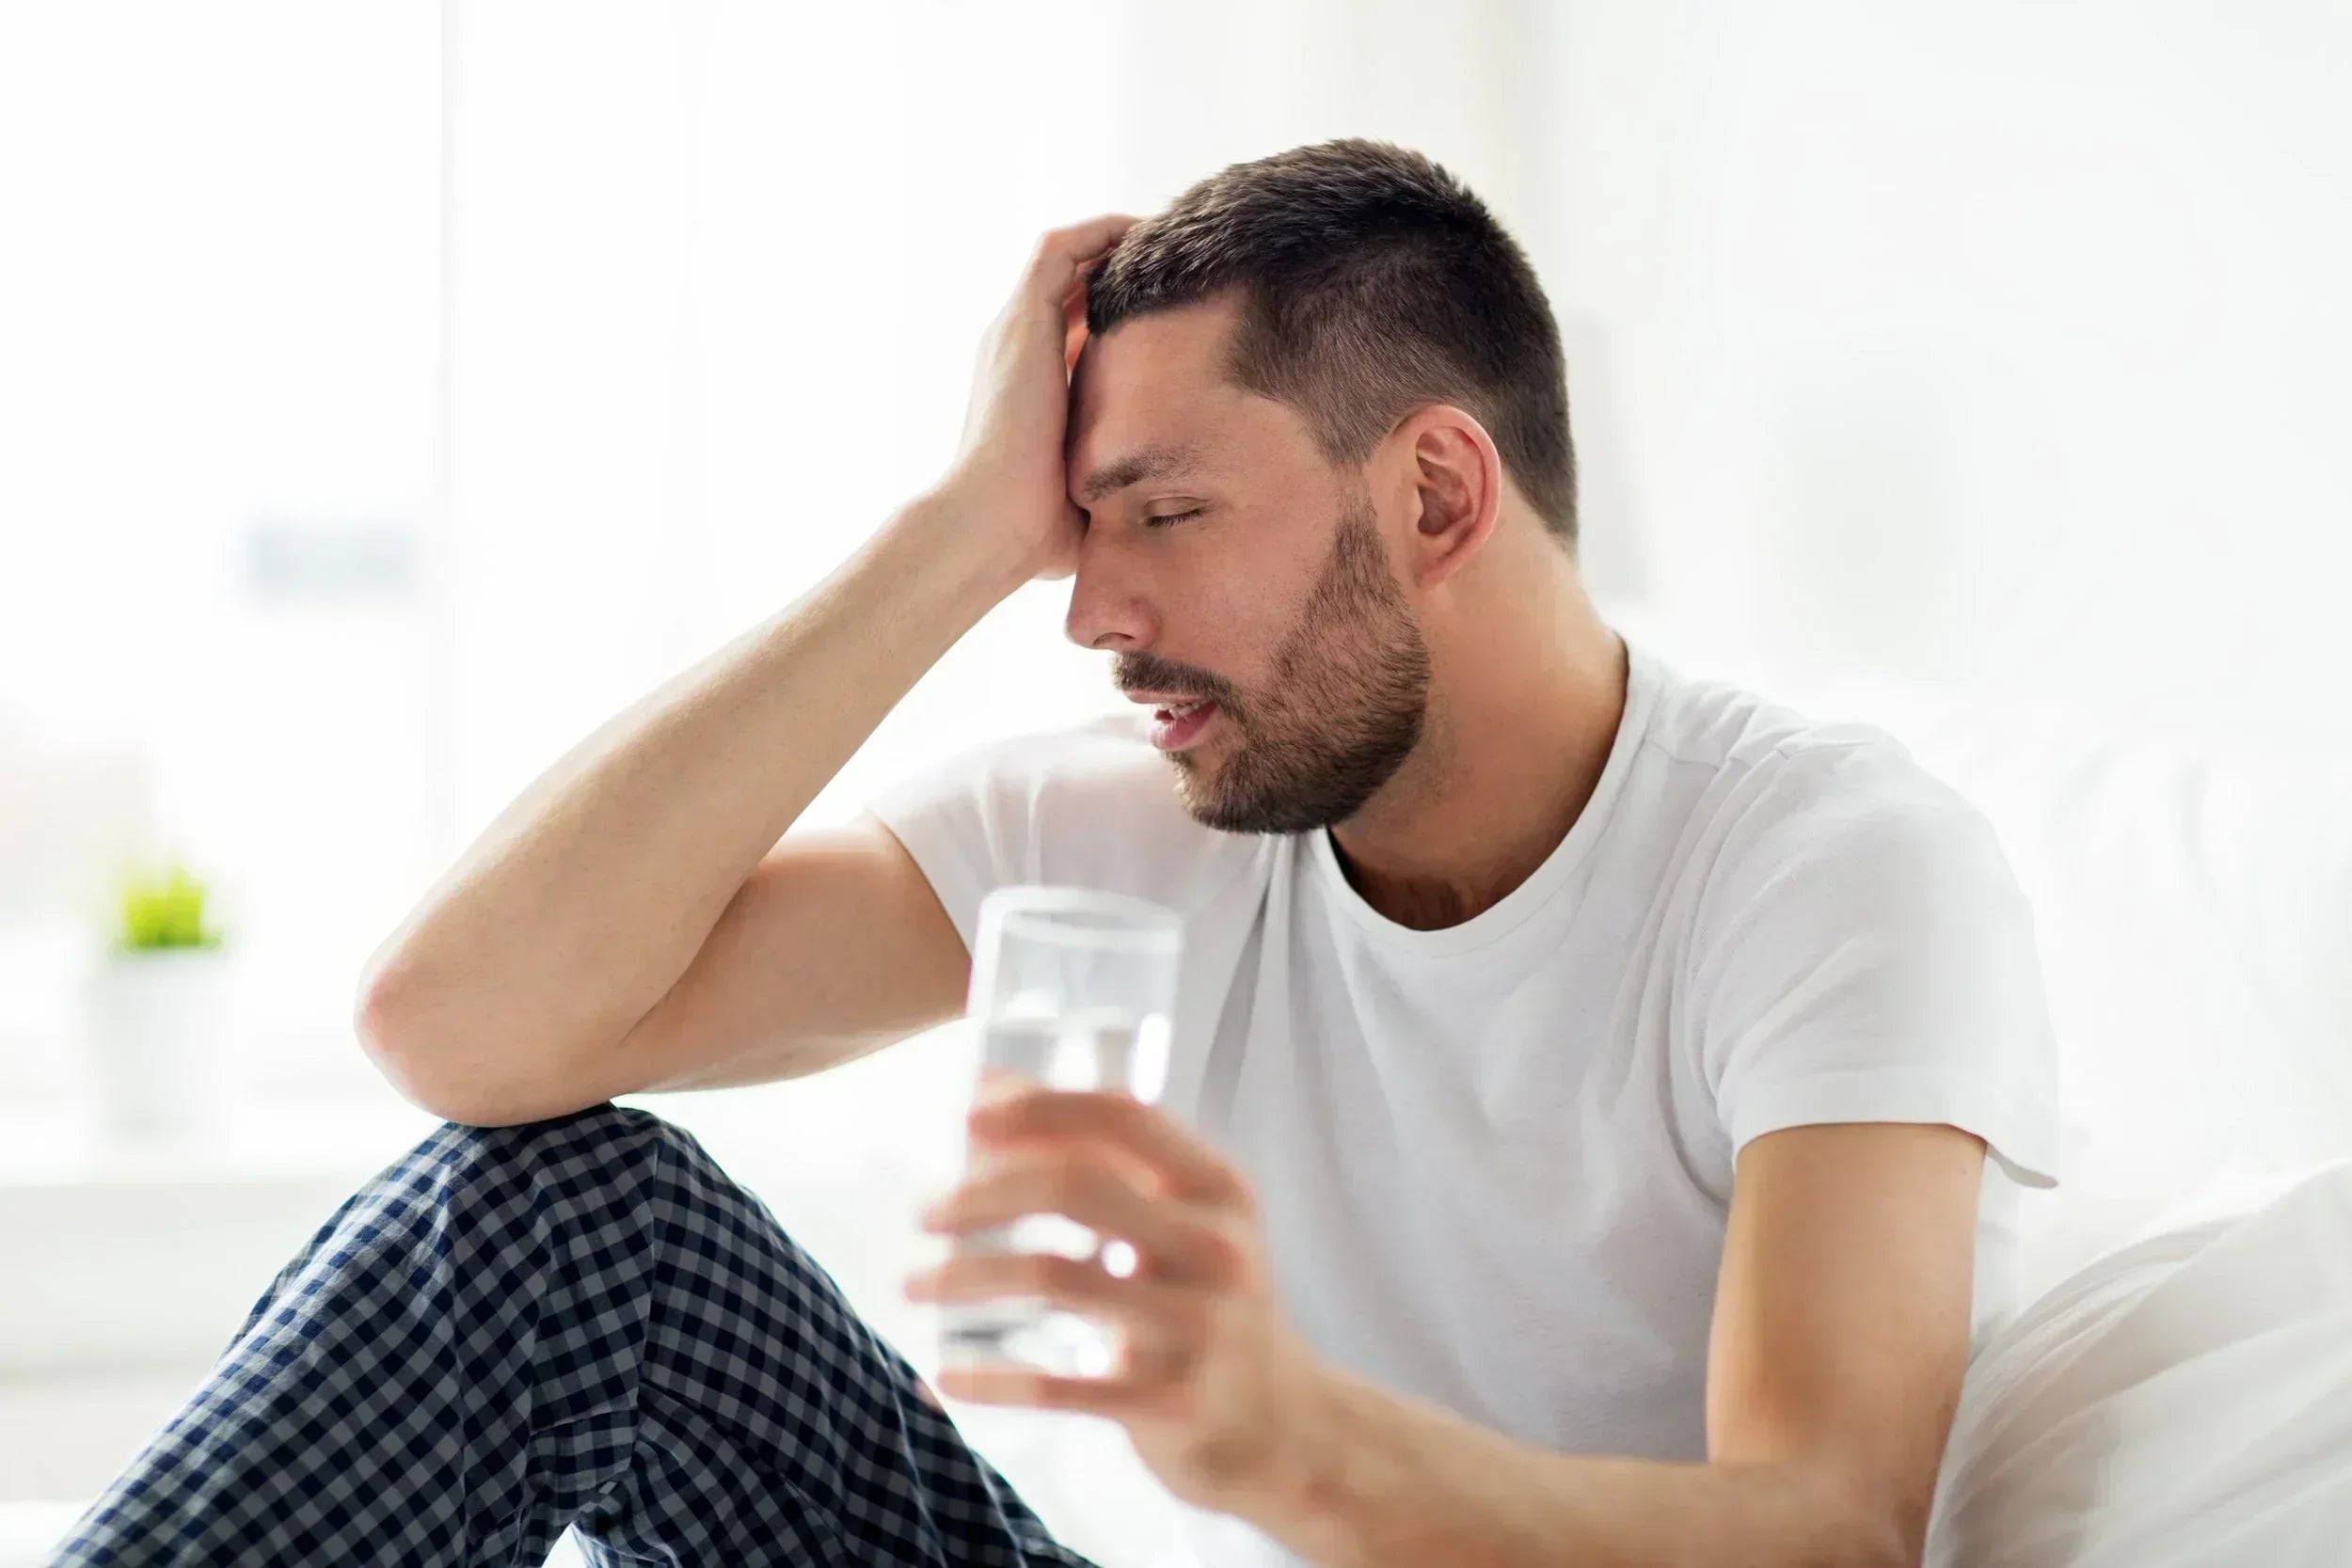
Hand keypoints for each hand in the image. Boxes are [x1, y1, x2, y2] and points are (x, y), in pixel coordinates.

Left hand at [904, 1085, 1334, 1514]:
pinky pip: (1058, 1385)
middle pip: (1075, 1186)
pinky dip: (988, 1379)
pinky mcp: (1171, 1402)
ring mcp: (1198, 1327)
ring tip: (914, 1285)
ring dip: (964, 1277)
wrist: (1285, 1426)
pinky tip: (942, 1378)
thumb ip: (1105, 1157)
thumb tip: (991, 1087)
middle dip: (982, 1192)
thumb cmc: (1209, 1304)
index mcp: (1218, 1187)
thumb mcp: (1186, 1221)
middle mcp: (1215, 1246)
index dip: (1036, 1107)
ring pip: (1053, 1277)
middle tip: (923, 1214)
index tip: (965, 1119)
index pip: (1120, 1116)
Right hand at [930, 214, 1137, 587]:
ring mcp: (1015, 331)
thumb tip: (1158, 513)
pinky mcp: (1023, 320)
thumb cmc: (1035, 530)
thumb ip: (1114, 484)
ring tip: (1168, 235)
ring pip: (1064, 256)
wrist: (989, 526)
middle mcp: (1016, 348)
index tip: (1169, 308)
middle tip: (1177, 261)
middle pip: (1069, 283)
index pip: (1073, 327)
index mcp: (1030, 385)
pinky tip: (1147, 232)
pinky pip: (1060, 249)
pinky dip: (1101, 232)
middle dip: (1120, 265)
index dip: (1118, 310)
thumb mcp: (1087, 494)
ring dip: (1114, 240)